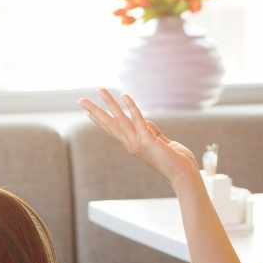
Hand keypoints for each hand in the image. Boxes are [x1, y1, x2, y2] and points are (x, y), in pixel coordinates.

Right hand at [79, 88, 197, 183]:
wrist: (182, 173)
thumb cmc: (175, 160)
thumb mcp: (160, 143)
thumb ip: (151, 132)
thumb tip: (146, 122)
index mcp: (132, 145)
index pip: (112, 130)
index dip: (99, 121)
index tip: (87, 112)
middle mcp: (131, 144)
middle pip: (109, 124)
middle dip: (94, 110)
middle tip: (80, 100)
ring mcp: (137, 143)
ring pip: (119, 118)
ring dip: (109, 102)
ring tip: (100, 89)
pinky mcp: (147, 140)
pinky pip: (138, 120)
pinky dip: (131, 107)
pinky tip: (125, 96)